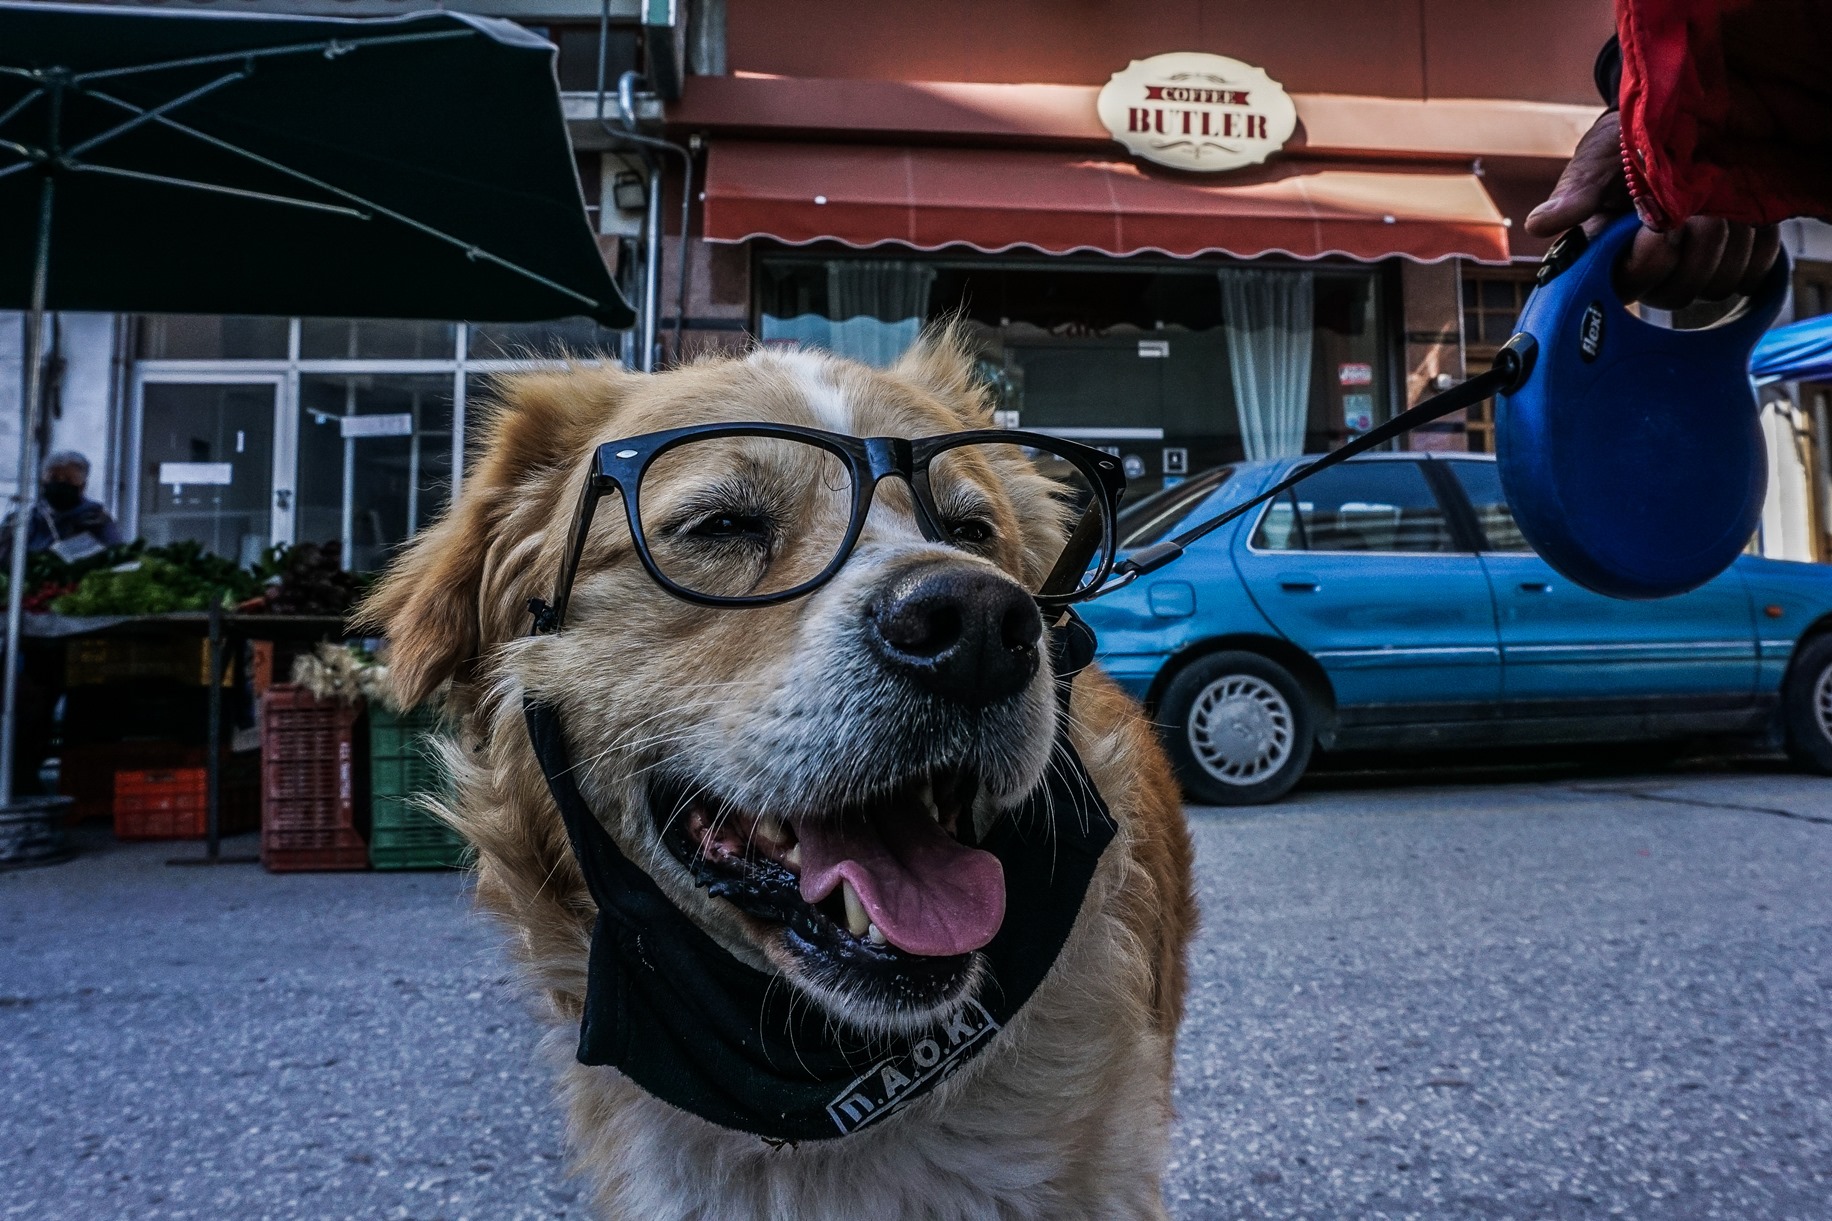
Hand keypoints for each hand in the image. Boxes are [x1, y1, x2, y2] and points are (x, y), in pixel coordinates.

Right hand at [1524, 111, 1779, 309]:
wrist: (1689, 116)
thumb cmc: (1633, 141)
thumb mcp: (1599, 159)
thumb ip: (1577, 193)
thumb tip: (1538, 225)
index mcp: (1612, 257)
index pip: (1628, 286)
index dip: (1647, 261)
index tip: (1655, 224)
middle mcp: (1655, 272)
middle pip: (1678, 293)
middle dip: (1693, 243)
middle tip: (1695, 203)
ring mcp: (1698, 268)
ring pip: (1720, 283)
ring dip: (1727, 236)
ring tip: (1718, 199)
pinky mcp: (1739, 259)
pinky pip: (1755, 271)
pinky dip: (1756, 241)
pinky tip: (1744, 213)